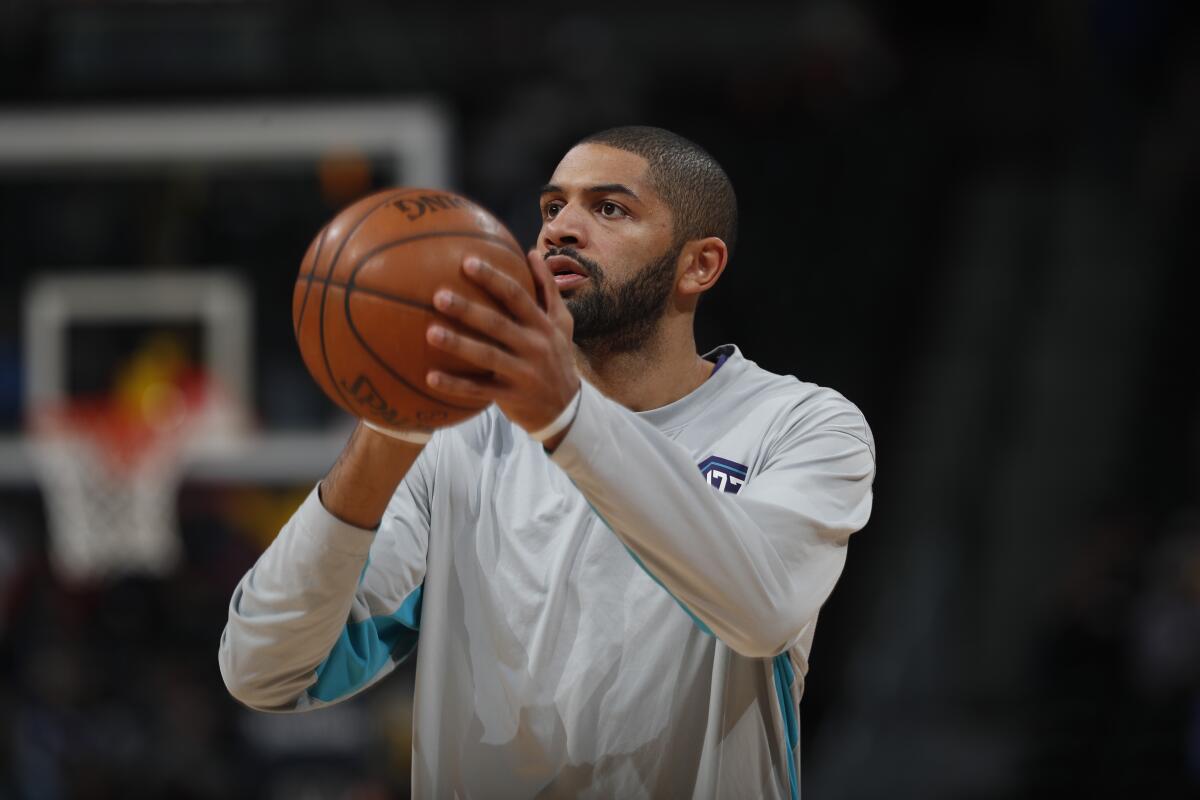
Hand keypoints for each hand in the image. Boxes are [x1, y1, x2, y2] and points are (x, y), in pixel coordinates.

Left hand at [425, 250, 579, 437]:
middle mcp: (534, 346)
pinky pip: (479, 390)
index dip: (493, 279)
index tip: (467, 262)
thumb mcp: (562, 322)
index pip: (517, 297)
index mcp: (543, 325)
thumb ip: (548, 289)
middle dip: (468, 310)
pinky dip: (455, 386)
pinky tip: (430, 377)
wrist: (566, 407)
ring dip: (458, 345)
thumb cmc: (557, 356)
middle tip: (438, 296)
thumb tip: (533, 253)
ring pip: (487, 357)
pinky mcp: (511, 396)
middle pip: (498, 324)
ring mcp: (523, 373)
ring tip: (430, 332)